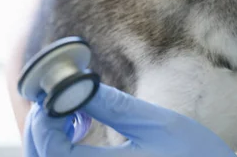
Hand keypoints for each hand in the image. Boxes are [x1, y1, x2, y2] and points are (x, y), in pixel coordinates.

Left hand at [23, 83, 236, 155]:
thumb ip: (112, 106)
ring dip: (50, 144)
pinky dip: (64, 156)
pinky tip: (80, 138)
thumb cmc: (195, 154)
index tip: (55, 96)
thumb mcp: (157, 124)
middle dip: (41, 131)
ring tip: (72, 117)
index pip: (52, 152)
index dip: (44, 121)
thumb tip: (77, 86)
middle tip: (58, 101)